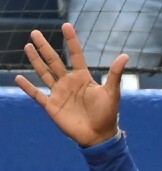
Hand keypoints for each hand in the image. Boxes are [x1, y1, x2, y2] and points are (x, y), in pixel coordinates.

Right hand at [17, 22, 124, 146]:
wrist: (99, 136)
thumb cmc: (108, 114)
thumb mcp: (112, 93)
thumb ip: (115, 74)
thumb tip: (125, 56)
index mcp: (83, 78)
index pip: (76, 55)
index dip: (71, 41)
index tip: (66, 25)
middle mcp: (69, 83)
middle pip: (54, 61)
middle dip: (45, 47)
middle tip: (35, 33)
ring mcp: (59, 93)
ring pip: (44, 73)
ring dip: (35, 61)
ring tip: (28, 46)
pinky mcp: (52, 106)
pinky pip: (37, 94)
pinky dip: (28, 87)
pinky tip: (20, 78)